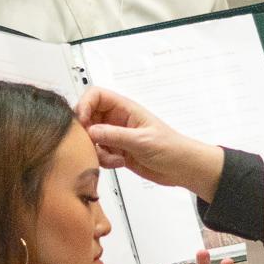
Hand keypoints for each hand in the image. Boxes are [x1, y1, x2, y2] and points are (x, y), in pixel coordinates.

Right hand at [76, 87, 223, 197]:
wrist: (182, 168)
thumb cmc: (171, 148)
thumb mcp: (142, 140)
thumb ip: (114, 135)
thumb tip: (90, 131)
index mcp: (125, 108)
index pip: (96, 95)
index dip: (84, 104)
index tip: (81, 121)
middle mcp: (117, 120)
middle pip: (88, 117)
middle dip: (87, 133)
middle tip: (93, 144)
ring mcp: (116, 136)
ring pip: (91, 138)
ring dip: (97, 150)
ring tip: (114, 158)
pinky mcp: (116, 152)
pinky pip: (98, 153)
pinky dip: (103, 160)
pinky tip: (119, 163)